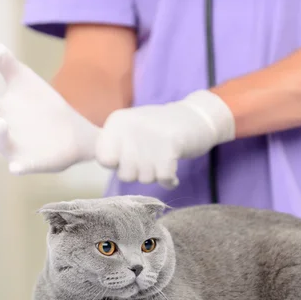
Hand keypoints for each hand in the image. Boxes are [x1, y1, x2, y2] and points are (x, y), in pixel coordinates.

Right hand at [0, 43, 99, 174]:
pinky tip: (15, 168)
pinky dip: (19, 167)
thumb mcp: (28, 82)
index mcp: (0, 111)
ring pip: (2, 144)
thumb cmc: (44, 106)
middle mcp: (3, 132)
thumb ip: (10, 66)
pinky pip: (23, 167)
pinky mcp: (34, 163)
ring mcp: (17, 149)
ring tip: (0, 123)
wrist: (76, 131)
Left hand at [95, 90, 235, 188]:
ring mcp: (150, 135)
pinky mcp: (171, 144)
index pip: (103, 158)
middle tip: (152, 161)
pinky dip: (169, 181)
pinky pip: (163, 178)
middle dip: (139, 174)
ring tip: (163, 162)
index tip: (132, 158)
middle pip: (124, 173)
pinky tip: (172, 176)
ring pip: (144, 178)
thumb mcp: (132, 131)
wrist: (197, 117)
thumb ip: (114, 147)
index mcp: (117, 121)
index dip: (118, 165)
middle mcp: (130, 126)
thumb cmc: (160, 130)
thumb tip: (105, 163)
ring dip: (156, 176)